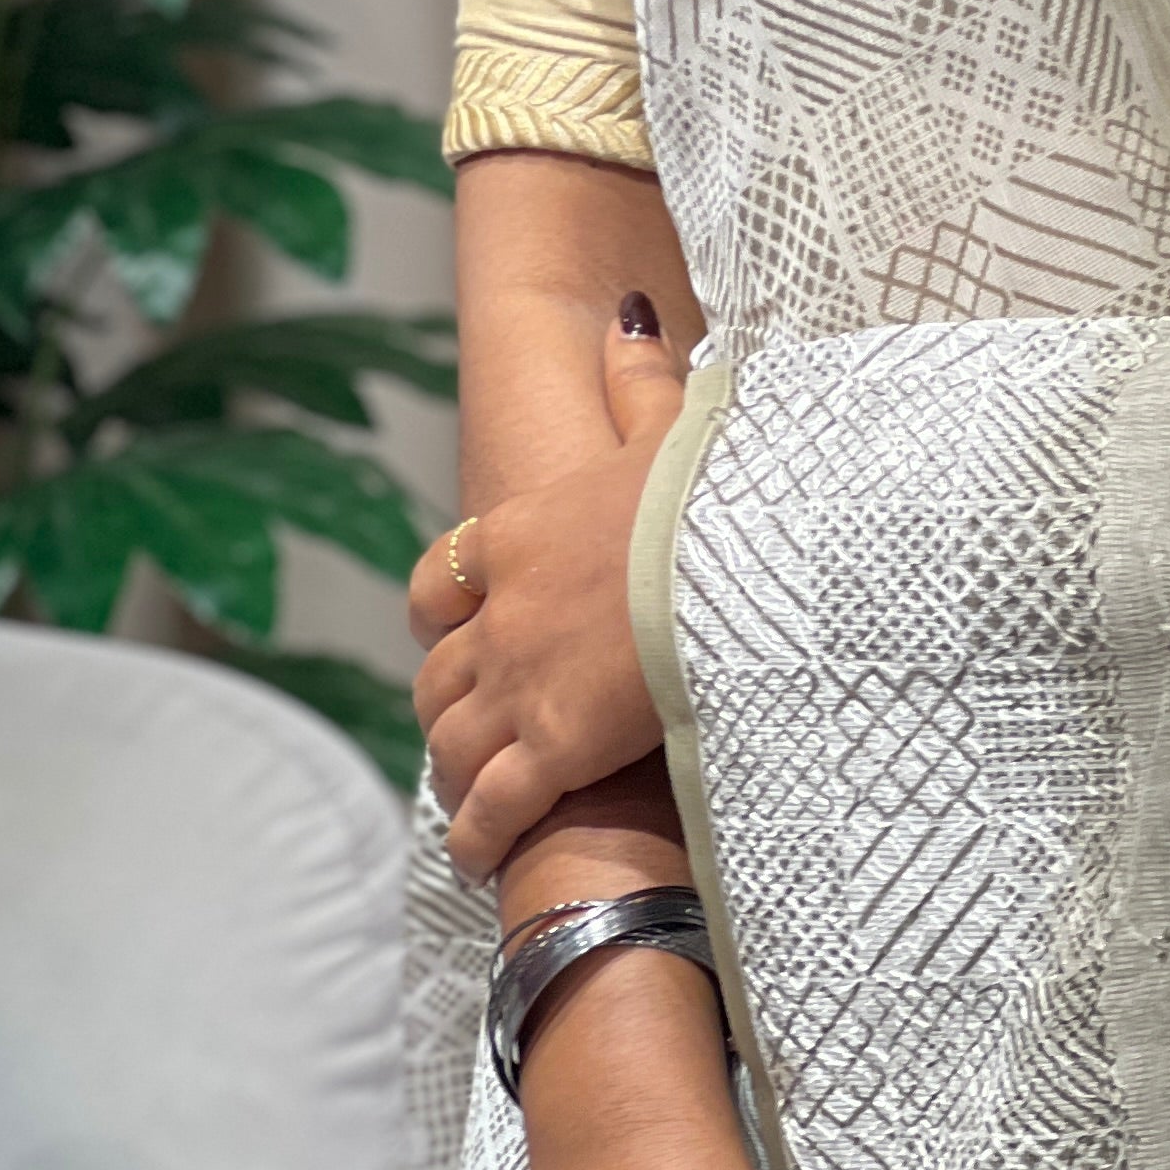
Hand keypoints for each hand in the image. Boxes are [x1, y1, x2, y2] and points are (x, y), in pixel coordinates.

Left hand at [415, 294, 686, 879]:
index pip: (440, 578)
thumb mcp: (672, 429)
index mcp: (521, 535)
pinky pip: (490, 804)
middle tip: (466, 728)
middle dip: (446, 702)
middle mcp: (502, 613)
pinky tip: (478, 854)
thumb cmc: (711, 494)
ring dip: (454, 769)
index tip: (449, 630)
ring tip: (468, 796)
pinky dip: (476, 833)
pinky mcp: (551, 746)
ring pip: (451, 738)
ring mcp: (520, 683)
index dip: (438, 612)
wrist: (732, 562)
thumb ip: (640, 381)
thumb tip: (629, 316)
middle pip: (438, 671)